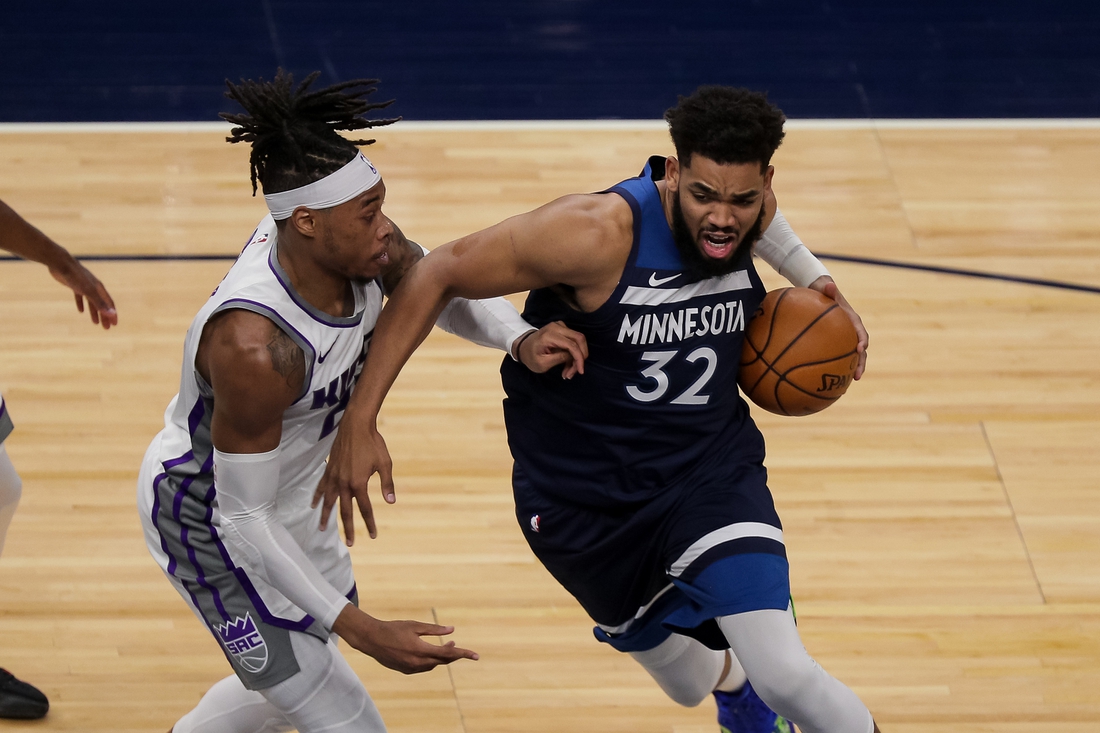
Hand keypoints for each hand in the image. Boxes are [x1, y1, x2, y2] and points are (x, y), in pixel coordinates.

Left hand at [49, 258, 117, 328]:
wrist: (61, 263)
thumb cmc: (75, 277)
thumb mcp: (88, 292)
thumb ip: (100, 303)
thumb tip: (112, 314)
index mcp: (99, 289)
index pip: (109, 304)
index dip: (112, 314)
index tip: (114, 324)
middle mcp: (94, 287)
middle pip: (101, 304)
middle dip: (104, 316)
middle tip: (106, 328)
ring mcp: (84, 286)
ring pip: (91, 302)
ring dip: (94, 312)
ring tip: (95, 322)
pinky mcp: (74, 285)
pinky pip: (80, 297)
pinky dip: (81, 304)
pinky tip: (80, 311)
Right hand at [312, 414, 393, 544]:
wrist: (356, 425)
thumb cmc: (374, 443)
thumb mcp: (385, 463)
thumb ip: (387, 484)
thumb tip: (391, 501)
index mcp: (359, 484)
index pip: (365, 509)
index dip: (369, 523)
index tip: (372, 535)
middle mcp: (344, 484)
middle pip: (345, 511)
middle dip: (348, 528)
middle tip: (350, 543)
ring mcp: (334, 477)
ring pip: (328, 502)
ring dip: (326, 516)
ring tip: (322, 529)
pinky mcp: (328, 469)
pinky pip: (321, 487)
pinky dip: (317, 497)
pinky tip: (314, 505)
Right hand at [332, 605, 478, 673]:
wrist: (372, 639)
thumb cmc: (394, 629)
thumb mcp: (415, 626)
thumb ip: (434, 629)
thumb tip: (452, 630)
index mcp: (421, 650)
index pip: (448, 654)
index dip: (463, 654)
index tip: (476, 656)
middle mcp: (417, 663)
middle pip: (442, 661)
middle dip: (452, 654)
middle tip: (458, 646)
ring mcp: (411, 668)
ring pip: (433, 666)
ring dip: (442, 658)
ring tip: (447, 646)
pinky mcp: (405, 670)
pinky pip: (423, 668)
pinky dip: (431, 661)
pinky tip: (431, 653)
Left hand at [516, 321, 588, 378]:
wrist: (523, 347)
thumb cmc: (530, 356)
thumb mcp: (542, 363)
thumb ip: (559, 359)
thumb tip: (574, 357)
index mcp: (550, 335)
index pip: (572, 345)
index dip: (579, 358)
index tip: (580, 371)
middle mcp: (556, 327)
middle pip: (579, 338)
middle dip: (581, 356)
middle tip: (576, 371)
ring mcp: (560, 326)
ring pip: (578, 340)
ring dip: (577, 356)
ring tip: (568, 371)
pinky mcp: (562, 328)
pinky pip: (574, 340)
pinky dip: (573, 352)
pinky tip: (567, 363)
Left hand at [809, 276, 867, 379]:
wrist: (819, 292)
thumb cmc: (821, 291)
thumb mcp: (823, 288)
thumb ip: (827, 288)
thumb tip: (829, 284)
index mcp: (851, 319)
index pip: (859, 331)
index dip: (861, 340)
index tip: (859, 349)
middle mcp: (851, 330)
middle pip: (860, 349)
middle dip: (860, 362)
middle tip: (857, 375)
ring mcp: (845, 337)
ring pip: (853, 356)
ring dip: (853, 368)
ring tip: (851, 382)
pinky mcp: (837, 342)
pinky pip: (839, 356)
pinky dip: (839, 367)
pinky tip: (832, 380)